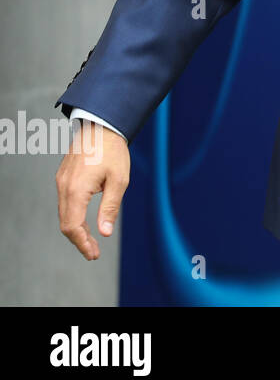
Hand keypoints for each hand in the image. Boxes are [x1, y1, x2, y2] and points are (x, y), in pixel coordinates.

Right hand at [56, 120, 129, 259]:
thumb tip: (105, 232)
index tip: (93, 254)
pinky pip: (64, 202)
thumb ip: (110, 207)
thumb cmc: (113, 151)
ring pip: (64, 213)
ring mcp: (61, 181)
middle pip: (65, 223)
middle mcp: (64, 187)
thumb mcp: (119, 180)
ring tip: (91, 240)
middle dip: (79, 240)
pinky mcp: (63, 177)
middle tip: (94, 252)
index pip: (72, 226)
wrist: (101, 125)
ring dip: (76, 229)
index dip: (81, 243)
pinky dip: (73, 216)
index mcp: (76, 190)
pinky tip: (86, 221)